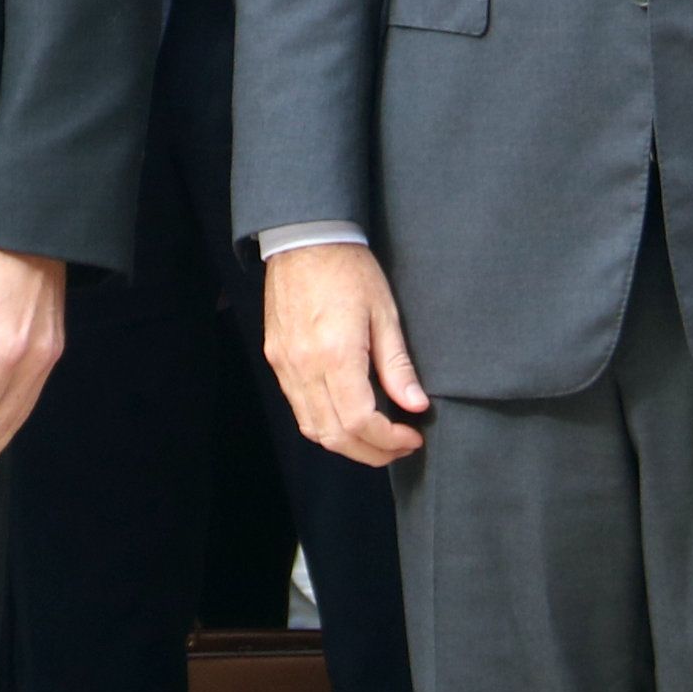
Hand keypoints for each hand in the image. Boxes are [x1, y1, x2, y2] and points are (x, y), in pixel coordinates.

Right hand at [263, 241, 429, 466]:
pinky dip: (324, 425)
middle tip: (399, 447)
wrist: (304, 239)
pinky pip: (299, 408)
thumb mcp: (385, 313)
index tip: (412, 436)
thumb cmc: (348, 269)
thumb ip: (398, 365)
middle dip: (371, 452)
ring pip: (313, 428)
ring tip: (377, 440)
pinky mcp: (276, 359)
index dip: (388, 439)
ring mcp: (285, 365)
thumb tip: (416, 405)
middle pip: (335, 435)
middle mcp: (304, 366)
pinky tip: (347, 419)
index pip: (361, 420)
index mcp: (335, 353)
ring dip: (347, 444)